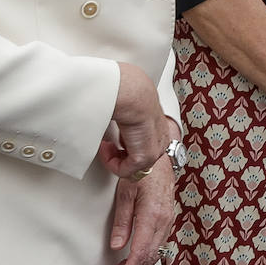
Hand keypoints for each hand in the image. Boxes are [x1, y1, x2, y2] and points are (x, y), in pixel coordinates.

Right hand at [99, 63, 171, 179]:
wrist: (133, 94)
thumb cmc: (131, 93)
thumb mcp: (133, 105)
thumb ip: (130, 115)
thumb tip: (116, 113)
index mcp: (160, 128)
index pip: (146, 146)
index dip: (126, 146)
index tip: (113, 140)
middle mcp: (160, 141)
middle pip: (140, 160)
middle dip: (121, 155)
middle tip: (108, 144)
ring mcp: (154, 151)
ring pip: (132, 168)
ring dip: (114, 159)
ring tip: (105, 145)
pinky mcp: (144, 158)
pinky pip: (124, 171)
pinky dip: (110, 162)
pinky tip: (105, 147)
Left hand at [107, 156, 176, 264]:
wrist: (161, 156)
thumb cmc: (143, 170)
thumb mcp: (125, 193)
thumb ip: (122, 221)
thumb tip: (116, 246)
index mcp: (153, 216)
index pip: (140, 255)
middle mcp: (164, 221)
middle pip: (150, 259)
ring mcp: (168, 220)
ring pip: (155, 253)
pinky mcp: (168, 219)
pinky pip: (158, 244)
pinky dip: (146, 256)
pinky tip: (135, 257)